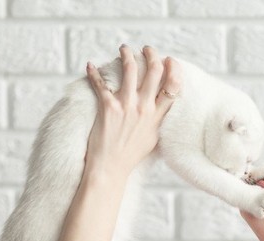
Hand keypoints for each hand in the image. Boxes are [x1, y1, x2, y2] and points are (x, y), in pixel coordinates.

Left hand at [84, 44, 181, 179]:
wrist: (111, 168)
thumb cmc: (131, 156)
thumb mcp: (154, 138)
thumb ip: (159, 120)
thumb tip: (162, 107)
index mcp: (158, 116)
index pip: (173, 86)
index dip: (173, 68)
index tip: (170, 60)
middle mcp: (145, 108)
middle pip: (154, 71)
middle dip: (151, 55)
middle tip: (147, 49)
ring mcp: (126, 106)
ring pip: (130, 69)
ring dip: (127, 55)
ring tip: (124, 49)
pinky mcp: (108, 108)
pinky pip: (101, 83)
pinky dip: (93, 72)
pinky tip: (90, 65)